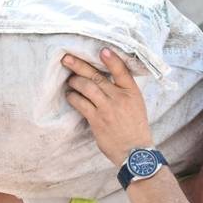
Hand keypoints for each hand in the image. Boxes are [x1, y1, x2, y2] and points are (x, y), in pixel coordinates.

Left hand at [62, 47, 152, 168]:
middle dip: (80, 65)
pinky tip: (70, 95)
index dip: (112, 59)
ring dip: (75, 81)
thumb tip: (105, 77)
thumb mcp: (136, 104)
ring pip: (87, 87)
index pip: (122, 71)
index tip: (102, 50)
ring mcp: (107, 109)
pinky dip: (73, 97)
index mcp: (132, 92)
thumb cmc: (135, 127)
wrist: (135, 152)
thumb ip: (123, 90)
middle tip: (66, 58)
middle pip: (97, 76)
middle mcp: (119, 98)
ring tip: (69, 80)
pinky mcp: (97, 120)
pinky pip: (81, 103)